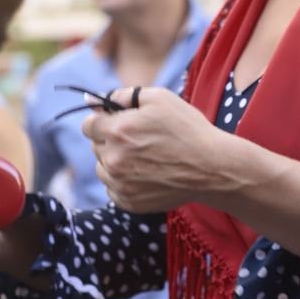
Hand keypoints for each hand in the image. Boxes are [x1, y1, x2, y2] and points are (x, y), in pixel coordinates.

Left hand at [81, 87, 223, 212]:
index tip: (117, 123)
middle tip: (139, 141)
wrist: (211, 168)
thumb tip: (93, 100)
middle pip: (95, 147)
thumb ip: (122, 96)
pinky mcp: (128, 202)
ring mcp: (120, 184)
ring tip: (143, 158)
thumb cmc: (188, 129)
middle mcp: (113, 159)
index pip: (88, 125)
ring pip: (102, 169)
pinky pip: (113, 189)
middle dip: (111, 141)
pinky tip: (145, 175)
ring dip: (115, 162)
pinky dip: (123, 182)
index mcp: (118, 131)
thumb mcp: (159, 99)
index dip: (102, 121)